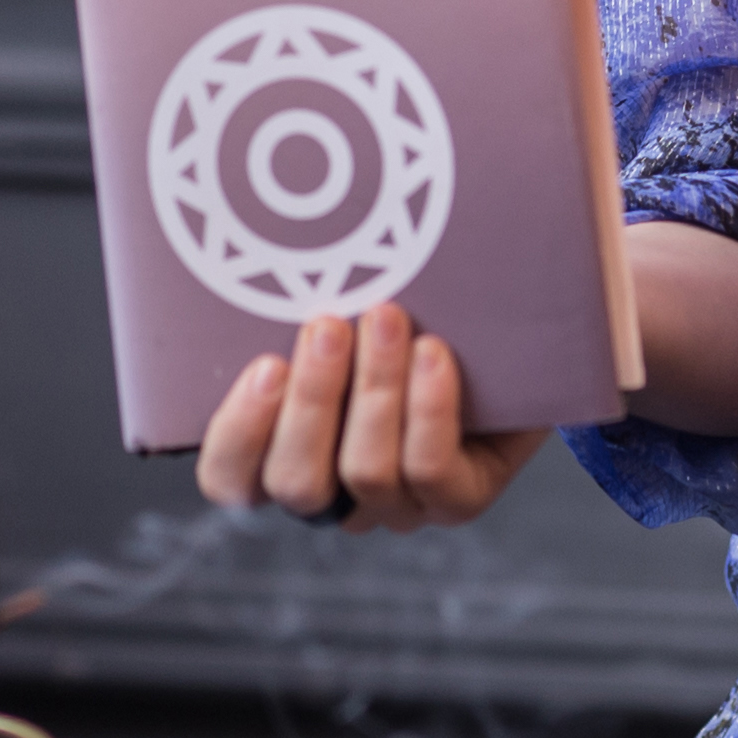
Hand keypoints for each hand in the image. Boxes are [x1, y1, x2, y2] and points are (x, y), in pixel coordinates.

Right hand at [194, 306, 546, 529]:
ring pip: (366, 474)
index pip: (231, 479)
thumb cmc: (407, 319)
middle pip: (295, 484)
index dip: (239, 433)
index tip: (265, 365)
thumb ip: (301, 304)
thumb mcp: (341, 310)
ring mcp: (397, 506)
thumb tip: (255, 231)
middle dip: (311, 402)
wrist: (506, 343)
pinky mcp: (457, 500)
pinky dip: (428, 409)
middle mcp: (335, 495)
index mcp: (285, 455)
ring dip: (375, 390)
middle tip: (327, 326)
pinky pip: (430, 471)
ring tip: (388, 318)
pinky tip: (434, 353)